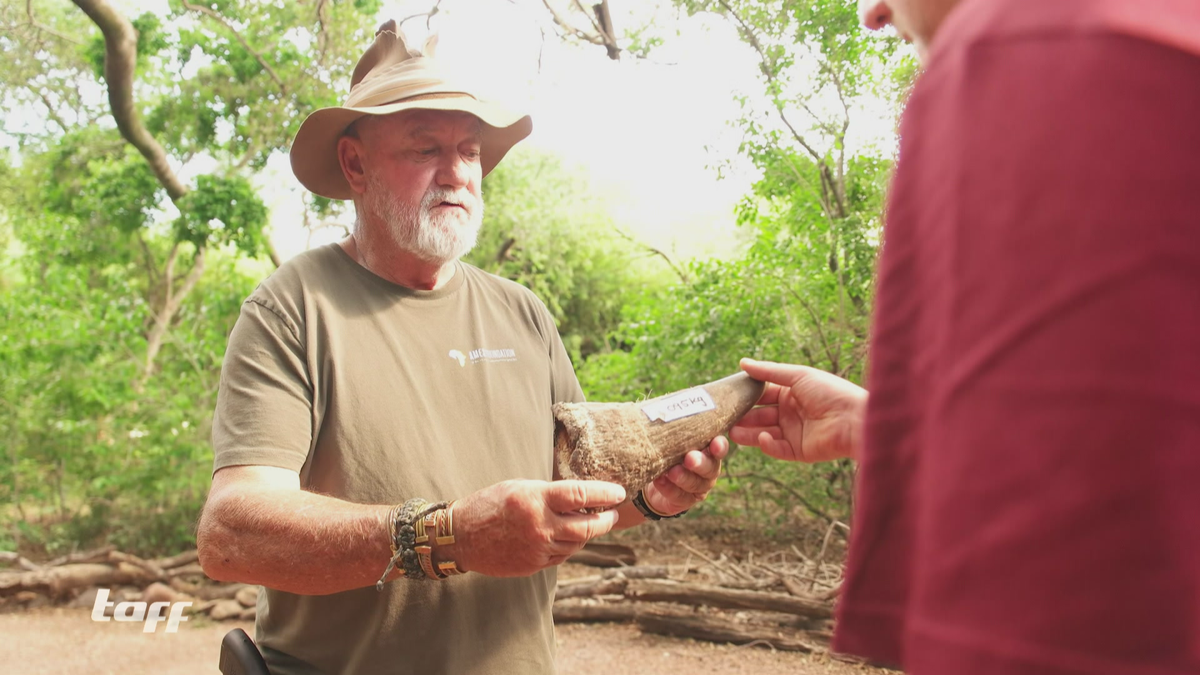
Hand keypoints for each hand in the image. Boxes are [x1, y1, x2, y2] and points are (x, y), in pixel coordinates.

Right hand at [452, 479, 625, 576]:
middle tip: (613, 513)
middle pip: (587, 527)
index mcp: (535, 500)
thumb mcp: (519, 487)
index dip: (605, 493)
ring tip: (592, 522)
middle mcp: (540, 526)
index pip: (581, 494)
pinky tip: (569, 537)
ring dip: (588, 534)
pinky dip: (570, 546)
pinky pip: (561, 556)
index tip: (618, 492)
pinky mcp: (533, 566)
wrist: (461, 537)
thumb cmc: (489, 505)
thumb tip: (581, 496)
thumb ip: (549, 493)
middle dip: (605, 520)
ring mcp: (537, 549)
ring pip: (577, 544)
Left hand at [642, 436, 728, 515]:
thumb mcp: (675, 439)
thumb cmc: (670, 450)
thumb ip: (678, 430)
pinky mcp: (686, 500)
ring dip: (683, 477)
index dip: (719, 446)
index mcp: (709, 451)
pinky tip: (659, 480)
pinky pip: (679, 496)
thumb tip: (666, 409)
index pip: (719, 448)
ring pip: (695, 484)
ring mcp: (700, 487)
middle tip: (690, 458)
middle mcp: (709, 469)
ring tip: (671, 471)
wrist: (658, 478)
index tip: (715, 442)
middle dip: (700, 462)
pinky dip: (668, 488)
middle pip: (710, 467)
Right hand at [730, 358, 867, 462]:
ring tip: (732, 432)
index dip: (745, 396)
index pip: (762, 394)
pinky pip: (777, 449)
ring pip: (764, 433)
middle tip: (723, 418)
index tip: (726, 396)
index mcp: (791, 393)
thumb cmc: (830, 392)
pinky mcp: (799, 451)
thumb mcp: (798, 375)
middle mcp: (791, 413)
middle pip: (760, 415)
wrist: (855, 419)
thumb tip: (742, 363)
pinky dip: (768, 444)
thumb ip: (769, 372)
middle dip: (743, 417)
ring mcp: (794, 433)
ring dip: (748, 433)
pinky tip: (763, 438)